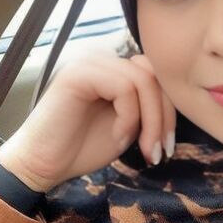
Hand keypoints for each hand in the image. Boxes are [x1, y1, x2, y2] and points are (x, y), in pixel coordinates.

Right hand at [0, 53, 176, 192]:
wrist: (41, 165)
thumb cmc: (81, 147)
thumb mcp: (128, 124)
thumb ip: (147, 106)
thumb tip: (180, 99)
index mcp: (113, 68)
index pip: (157, 75)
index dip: (169, 110)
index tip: (165, 147)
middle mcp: (102, 58)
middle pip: (155, 74)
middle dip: (164, 117)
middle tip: (158, 152)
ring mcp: (89, 61)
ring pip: (143, 80)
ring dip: (150, 120)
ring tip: (141, 148)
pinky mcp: (79, 73)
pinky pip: (124, 87)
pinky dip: (130, 117)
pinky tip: (118, 137)